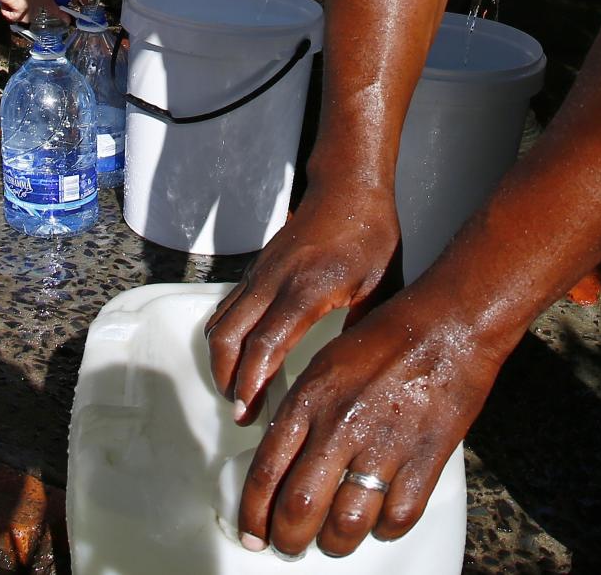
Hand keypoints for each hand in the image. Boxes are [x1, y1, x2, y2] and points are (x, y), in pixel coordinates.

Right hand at [206, 183, 398, 422]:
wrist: (349, 187)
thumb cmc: (370, 233)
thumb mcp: (381, 287)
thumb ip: (363, 332)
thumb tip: (353, 375)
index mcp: (308, 288)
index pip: (266, 343)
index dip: (252, 382)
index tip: (250, 412)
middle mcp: (275, 281)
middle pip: (228, 337)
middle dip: (227, 380)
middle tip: (243, 411)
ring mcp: (260, 273)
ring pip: (219, 322)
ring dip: (221, 361)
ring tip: (239, 391)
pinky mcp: (256, 270)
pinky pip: (226, 308)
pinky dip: (225, 338)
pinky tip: (241, 357)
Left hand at [232, 286, 507, 557]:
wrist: (450, 323)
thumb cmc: (388, 338)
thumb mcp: (327, 365)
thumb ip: (301, 412)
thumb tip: (282, 462)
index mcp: (311, 399)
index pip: (266, 472)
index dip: (253, 514)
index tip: (253, 532)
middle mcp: (342, 425)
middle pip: (299, 508)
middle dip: (288, 540)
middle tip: (289, 547)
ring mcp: (384, 445)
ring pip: (346, 524)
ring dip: (334, 543)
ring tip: (332, 542)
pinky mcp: (425, 459)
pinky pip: (397, 517)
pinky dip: (384, 529)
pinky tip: (379, 521)